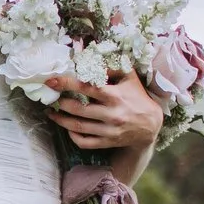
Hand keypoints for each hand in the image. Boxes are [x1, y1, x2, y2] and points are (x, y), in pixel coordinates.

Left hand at [43, 72, 164, 150]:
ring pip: (78, 127)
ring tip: (51, 113)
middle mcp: (112, 114)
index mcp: (115, 96)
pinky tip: (68, 129)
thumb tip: (91, 61)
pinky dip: (73, 137)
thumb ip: (112, 67)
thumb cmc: (138, 97)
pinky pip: (85, 142)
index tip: (52, 81)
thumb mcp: (129, 78)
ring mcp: (109, 130)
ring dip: (61, 120)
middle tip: (51, 98)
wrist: (152, 125)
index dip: (67, 83)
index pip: (87, 88)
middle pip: (79, 109)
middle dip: (61, 103)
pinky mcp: (108, 142)